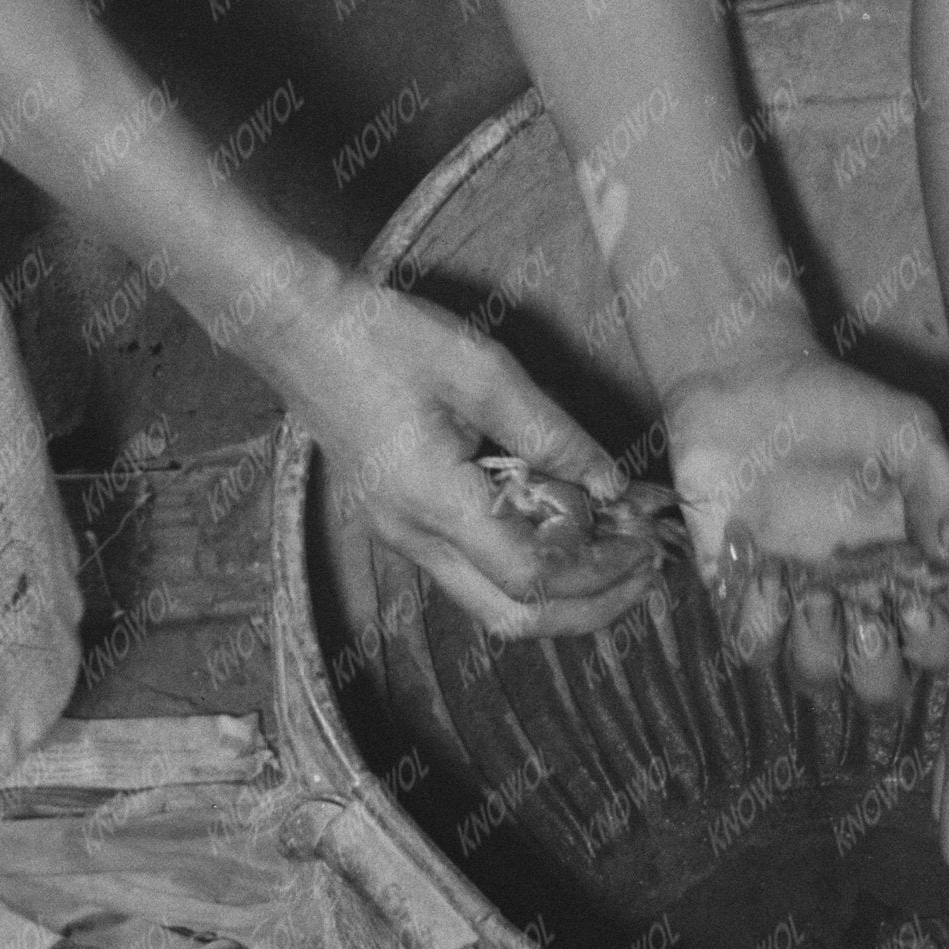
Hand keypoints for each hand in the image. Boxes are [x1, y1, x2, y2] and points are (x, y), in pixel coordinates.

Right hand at [283, 286, 660, 642]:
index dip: (600, 571)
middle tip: (648, 570)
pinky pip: (476, 574)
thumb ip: (551, 433)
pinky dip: (531, 569)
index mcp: (431, 501)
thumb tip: (612, 484)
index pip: (532, 577)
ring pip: (495, 605)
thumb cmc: (385, 338)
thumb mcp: (480, 370)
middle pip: (515, 618)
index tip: (646, 542)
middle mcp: (413, 538)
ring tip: (620, 554)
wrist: (300, 330)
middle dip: (592, 606)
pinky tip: (567, 532)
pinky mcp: (403, 524)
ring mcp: (403, 537)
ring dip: (564, 593)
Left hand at [665, 351, 948, 714]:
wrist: (747, 378)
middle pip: (879, 688)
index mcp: (906, 571)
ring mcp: (795, 600)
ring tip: (812, 591)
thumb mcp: (908, 430)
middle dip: (876, 669)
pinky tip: (764, 567)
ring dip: (819, 650)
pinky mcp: (738, 589)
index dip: (934, 645)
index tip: (918, 602)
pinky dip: (760, 620)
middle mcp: (854, 599)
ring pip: (815, 676)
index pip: (936, 647)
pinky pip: (751, 644)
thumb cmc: (839, 403)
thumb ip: (940, 487)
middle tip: (864, 615)